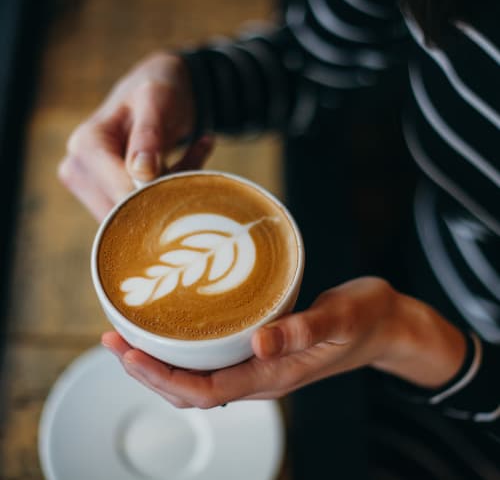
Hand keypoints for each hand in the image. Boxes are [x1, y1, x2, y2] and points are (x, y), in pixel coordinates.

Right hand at [59, 52, 213, 220]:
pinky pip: (138, 214)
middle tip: (197, 166)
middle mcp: (78, 170)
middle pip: (125, 210)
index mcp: (86, 145)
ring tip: (193, 159)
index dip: (157, 195)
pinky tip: (186, 166)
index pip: (120, 192)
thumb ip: (150, 134)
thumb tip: (141, 173)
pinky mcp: (105, 197)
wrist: (157, 92)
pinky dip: (167, 196)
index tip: (188, 182)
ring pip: (133, 217)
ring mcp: (90, 187)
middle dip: (165, 196)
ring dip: (169, 196)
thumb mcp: (157, 100)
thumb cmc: (157, 89)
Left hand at [102, 277, 465, 407]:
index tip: (128, 354)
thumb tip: (260, 342)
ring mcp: (261, 363)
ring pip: (198, 375)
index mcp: (273, 376)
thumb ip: (303, 331)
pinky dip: (185, 348)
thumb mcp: (339, 319)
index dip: (162, 377)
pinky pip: (214, 356)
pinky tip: (174, 329)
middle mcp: (261, 375)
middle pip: (190, 388)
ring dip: (161, 360)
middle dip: (148, 370)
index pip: (204, 391)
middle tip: (113, 340)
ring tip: (129, 337)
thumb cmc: (364, 320)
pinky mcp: (263, 347)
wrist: (384, 324)